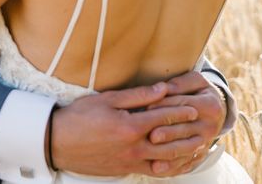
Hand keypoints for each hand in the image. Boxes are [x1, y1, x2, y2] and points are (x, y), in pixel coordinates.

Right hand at [50, 82, 203, 176]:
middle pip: (170, 142)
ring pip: (165, 161)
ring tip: (196, 146)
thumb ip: (137, 96)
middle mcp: (134, 148)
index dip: (181, 111)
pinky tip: (175, 162)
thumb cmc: (80, 117)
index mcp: (131, 127)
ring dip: (183, 153)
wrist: (58, 143)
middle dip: (187, 133)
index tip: (194, 106)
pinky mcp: (124, 171)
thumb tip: (162, 89)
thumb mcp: (107, 99)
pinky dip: (168, 167)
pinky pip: (153, 171)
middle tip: (203, 127)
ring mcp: (130, 162)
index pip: (164, 118)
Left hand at [147, 71, 227, 174]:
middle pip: (184, 130)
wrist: (217, 109)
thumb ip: (180, 83)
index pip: (184, 105)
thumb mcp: (196, 80)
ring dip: (167, 152)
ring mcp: (206, 144)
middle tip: (151, 135)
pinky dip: (171, 167)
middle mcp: (211, 127)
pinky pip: (186, 163)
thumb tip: (164, 88)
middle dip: (167, 132)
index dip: (165, 105)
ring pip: (184, 149)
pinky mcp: (200, 155)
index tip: (147, 106)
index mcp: (210, 106)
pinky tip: (157, 168)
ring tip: (152, 152)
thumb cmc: (199, 91)